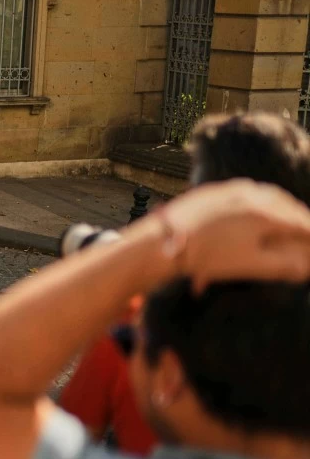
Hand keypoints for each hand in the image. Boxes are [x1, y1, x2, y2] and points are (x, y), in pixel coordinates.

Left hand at [159, 179, 309, 291]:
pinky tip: (260, 211)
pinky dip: (261, 202)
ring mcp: (231, 189)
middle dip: (300, 218)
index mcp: (265, 213)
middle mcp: (251, 194)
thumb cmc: (208, 256)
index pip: (301, 223)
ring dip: (282, 208)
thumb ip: (283, 265)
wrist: (162, 241)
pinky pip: (247, 193)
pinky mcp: (214, 190)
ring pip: (268, 196)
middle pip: (287, 206)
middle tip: (308, 230)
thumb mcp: (251, 265)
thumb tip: (305, 269)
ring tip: (288, 222)